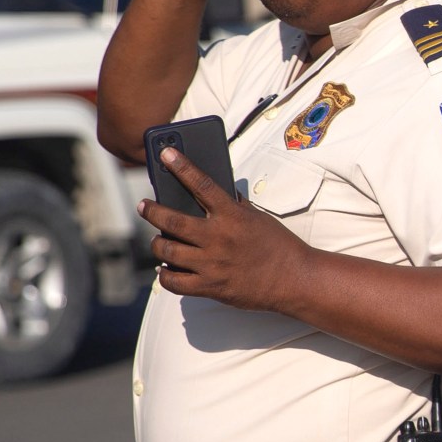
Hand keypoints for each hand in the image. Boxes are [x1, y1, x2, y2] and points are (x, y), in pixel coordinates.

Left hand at [138, 146, 312, 312]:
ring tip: (157, 239)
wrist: (296, 279)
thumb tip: (215, 193)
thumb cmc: (280, 246)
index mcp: (233, 216)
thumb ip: (234, 207)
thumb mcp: (258, 218)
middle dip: (152, 211)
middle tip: (144, 206)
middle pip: (171, 220)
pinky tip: (165, 269)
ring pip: (167, 250)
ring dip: (157, 243)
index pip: (201, 185)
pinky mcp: (210, 287)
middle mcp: (219, 238)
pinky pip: (174, 282)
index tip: (166, 154)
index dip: (181, 167)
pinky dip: (165, 274)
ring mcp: (212, 264)